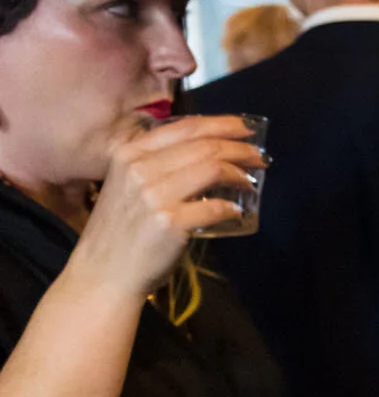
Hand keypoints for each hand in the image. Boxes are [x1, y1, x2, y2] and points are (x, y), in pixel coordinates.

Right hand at [68, 116, 264, 296]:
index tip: (246, 128)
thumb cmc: (119, 230)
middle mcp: (140, 168)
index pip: (185, 127)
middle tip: (259, 157)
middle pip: (204, 146)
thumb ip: (156, 164)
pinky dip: (231, 209)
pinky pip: (214, 208)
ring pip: (213, 169)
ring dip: (240, 174)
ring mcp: (154, 195)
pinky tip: (236, 211)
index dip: (223, 124)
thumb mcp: (127, 184)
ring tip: (251, 181)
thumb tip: (206, 151)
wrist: (102, 272)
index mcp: (129, 153)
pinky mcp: (170, 223)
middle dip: (239, 148)